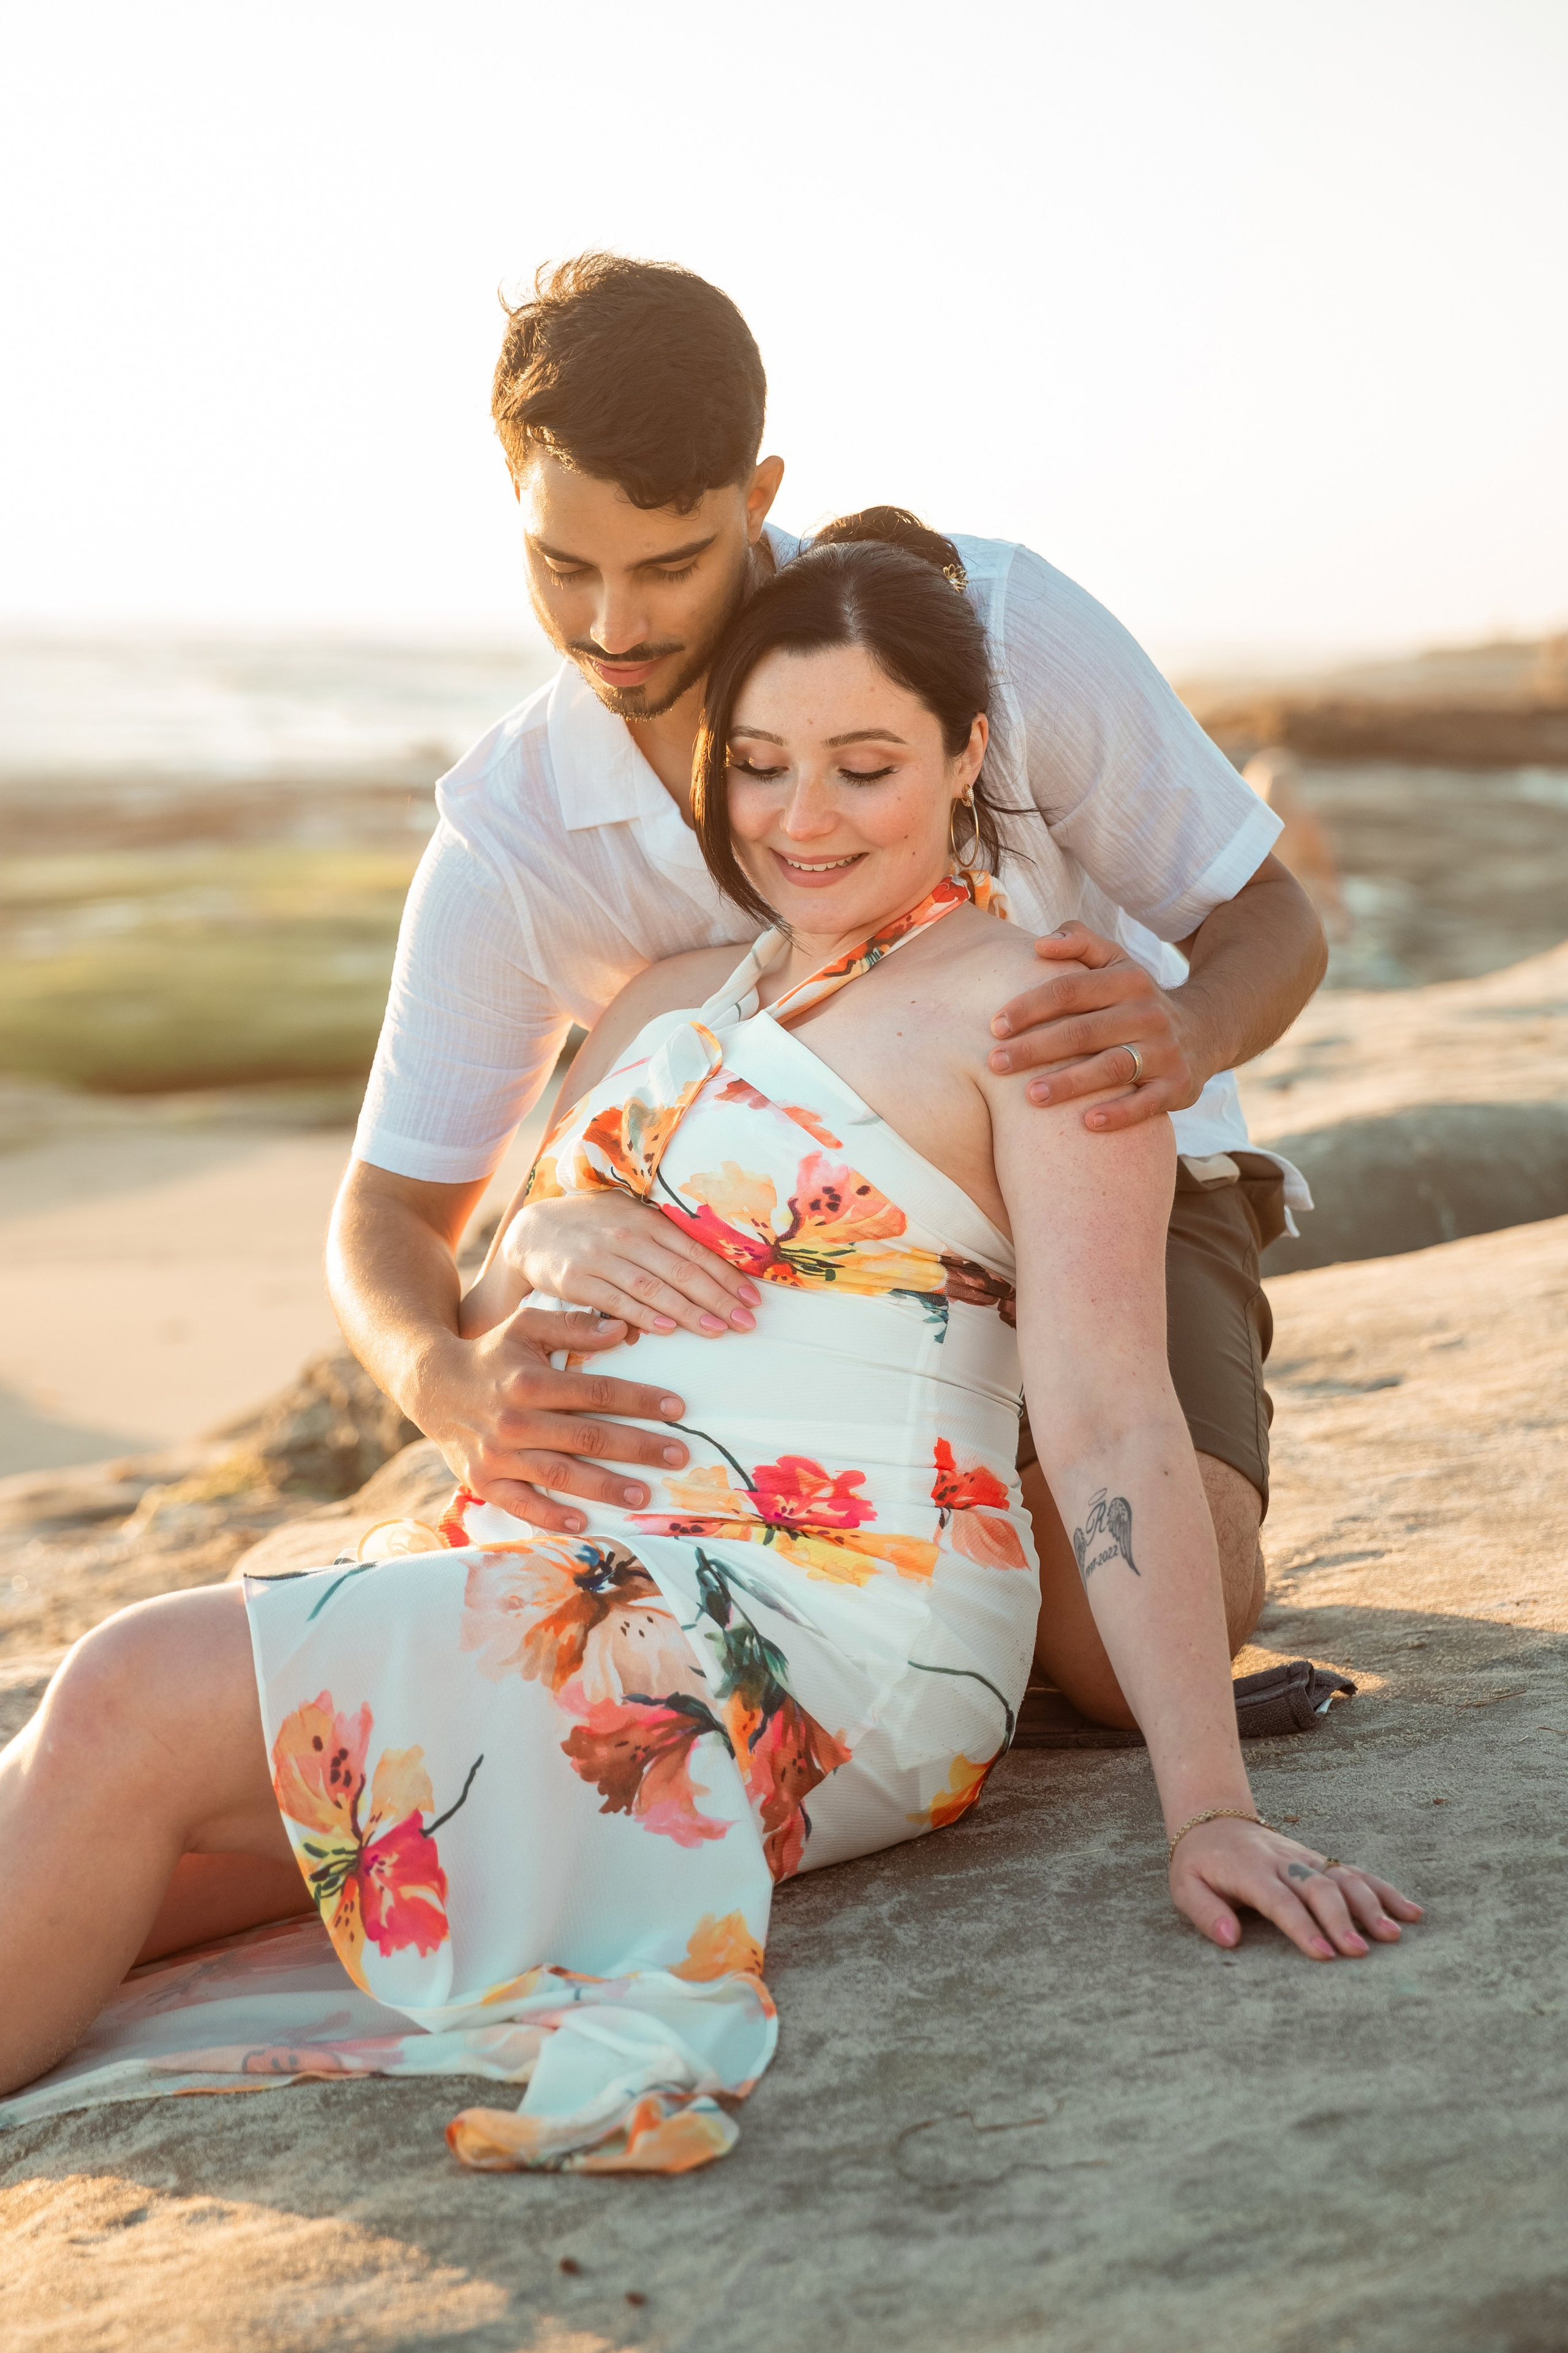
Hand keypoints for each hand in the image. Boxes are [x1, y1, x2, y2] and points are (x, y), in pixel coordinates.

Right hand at [411, 1303, 695, 1536]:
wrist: (432, 1385)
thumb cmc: (491, 1353)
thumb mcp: (527, 1326)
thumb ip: (573, 1324)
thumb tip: (622, 1328)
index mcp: (529, 1380)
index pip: (595, 1391)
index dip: (639, 1399)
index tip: (677, 1408)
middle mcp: (514, 1420)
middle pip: (587, 1436)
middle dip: (637, 1447)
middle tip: (678, 1456)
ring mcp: (497, 1455)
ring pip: (560, 1474)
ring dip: (605, 1486)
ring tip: (644, 1495)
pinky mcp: (483, 1482)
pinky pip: (521, 1505)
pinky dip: (550, 1517)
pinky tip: (583, 1523)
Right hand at [497, 1191, 758, 1340]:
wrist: (533, 1231)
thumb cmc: (594, 1227)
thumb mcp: (630, 1219)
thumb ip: (666, 1239)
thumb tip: (711, 1267)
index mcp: (647, 1220)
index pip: (695, 1250)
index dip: (727, 1276)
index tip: (753, 1299)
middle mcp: (627, 1234)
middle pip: (681, 1269)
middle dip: (717, 1298)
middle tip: (745, 1321)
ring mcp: (601, 1256)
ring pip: (652, 1286)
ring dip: (688, 1311)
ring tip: (718, 1330)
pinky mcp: (576, 1279)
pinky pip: (614, 1300)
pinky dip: (642, 1315)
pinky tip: (666, 1330)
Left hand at [987, 921, 1205, 1131]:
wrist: (1203, 1032)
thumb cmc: (1135, 999)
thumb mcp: (1115, 962)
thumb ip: (1079, 942)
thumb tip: (1040, 944)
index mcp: (1127, 980)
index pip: (1069, 991)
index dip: (1029, 1007)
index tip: (994, 1027)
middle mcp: (1147, 1014)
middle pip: (1083, 1032)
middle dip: (1035, 1049)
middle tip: (995, 1064)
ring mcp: (1163, 1052)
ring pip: (1111, 1067)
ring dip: (1070, 1082)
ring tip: (1031, 1096)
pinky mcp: (1177, 1086)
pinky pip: (1147, 1103)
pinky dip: (1120, 1113)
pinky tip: (1088, 1123)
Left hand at [1170, 1817, 1423, 1960]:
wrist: (1213, 1819)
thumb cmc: (1199, 1864)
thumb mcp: (1184, 1887)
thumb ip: (1206, 1912)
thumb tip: (1231, 1938)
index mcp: (1249, 1871)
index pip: (1280, 1900)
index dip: (1302, 1927)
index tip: (1323, 1954)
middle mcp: (1283, 1862)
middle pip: (1319, 1887)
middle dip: (1341, 1919)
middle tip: (1360, 1952)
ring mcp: (1306, 1858)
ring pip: (1343, 1876)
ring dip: (1371, 1904)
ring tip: (1393, 1936)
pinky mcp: (1320, 1859)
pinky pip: (1355, 1872)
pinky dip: (1384, 1890)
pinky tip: (1411, 1911)